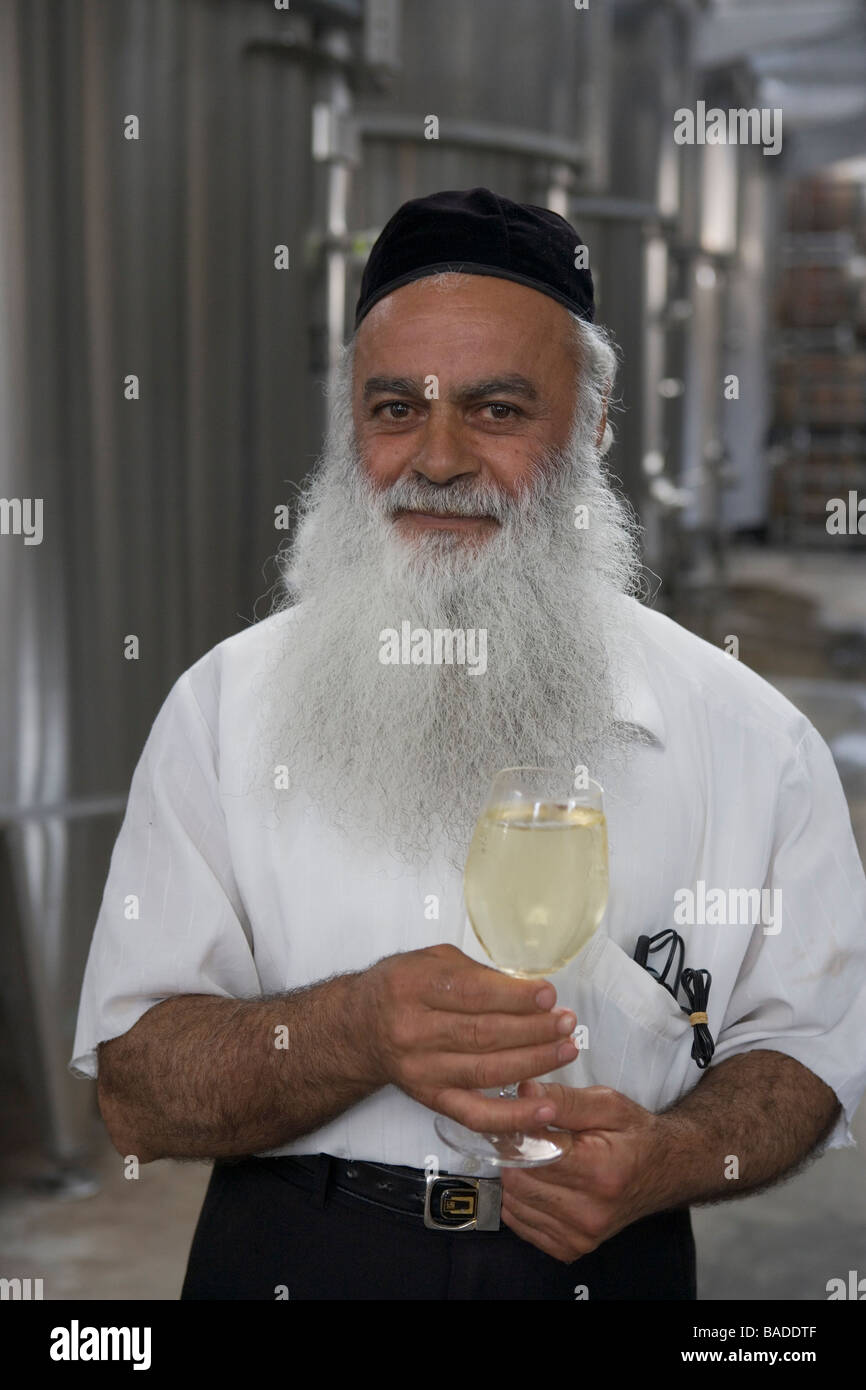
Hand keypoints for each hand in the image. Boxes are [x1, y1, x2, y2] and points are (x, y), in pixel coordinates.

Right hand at [361, 944, 578, 1133]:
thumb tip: (527, 987)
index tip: (548, 994)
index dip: (515, 996)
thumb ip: (475, 971)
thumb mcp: (430, 960)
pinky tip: (543, 1107)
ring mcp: (423, 1070)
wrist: (359, 1028)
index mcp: (413, 987)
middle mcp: (414, 1031)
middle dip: (534, 1029)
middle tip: (565, 1021)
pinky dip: (513, 1116)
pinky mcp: (431, 1099)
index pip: (472, 993)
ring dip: (534, 1062)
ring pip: (487, 1071)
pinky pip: (475, 1115)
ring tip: (565, 1049)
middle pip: (484, 1033)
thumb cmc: (400, 987)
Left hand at [499, 1081, 669, 1263]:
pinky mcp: (571, 1248)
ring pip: (513, 1202)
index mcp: (598, 1171)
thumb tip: (523, 1091)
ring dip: (516, 1177)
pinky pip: (520, 1223)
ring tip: (535, 1158)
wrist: (665, 1171)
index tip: (517, 1118)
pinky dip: (520, 1200)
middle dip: (513, 1154)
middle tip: (525, 1137)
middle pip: (517, 1180)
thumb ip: (563, 1099)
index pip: (531, 1155)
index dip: (516, 1133)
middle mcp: (589, 1212)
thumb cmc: (635, 1135)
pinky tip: (540, 1182)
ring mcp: (580, 1235)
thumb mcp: (607, 1104)